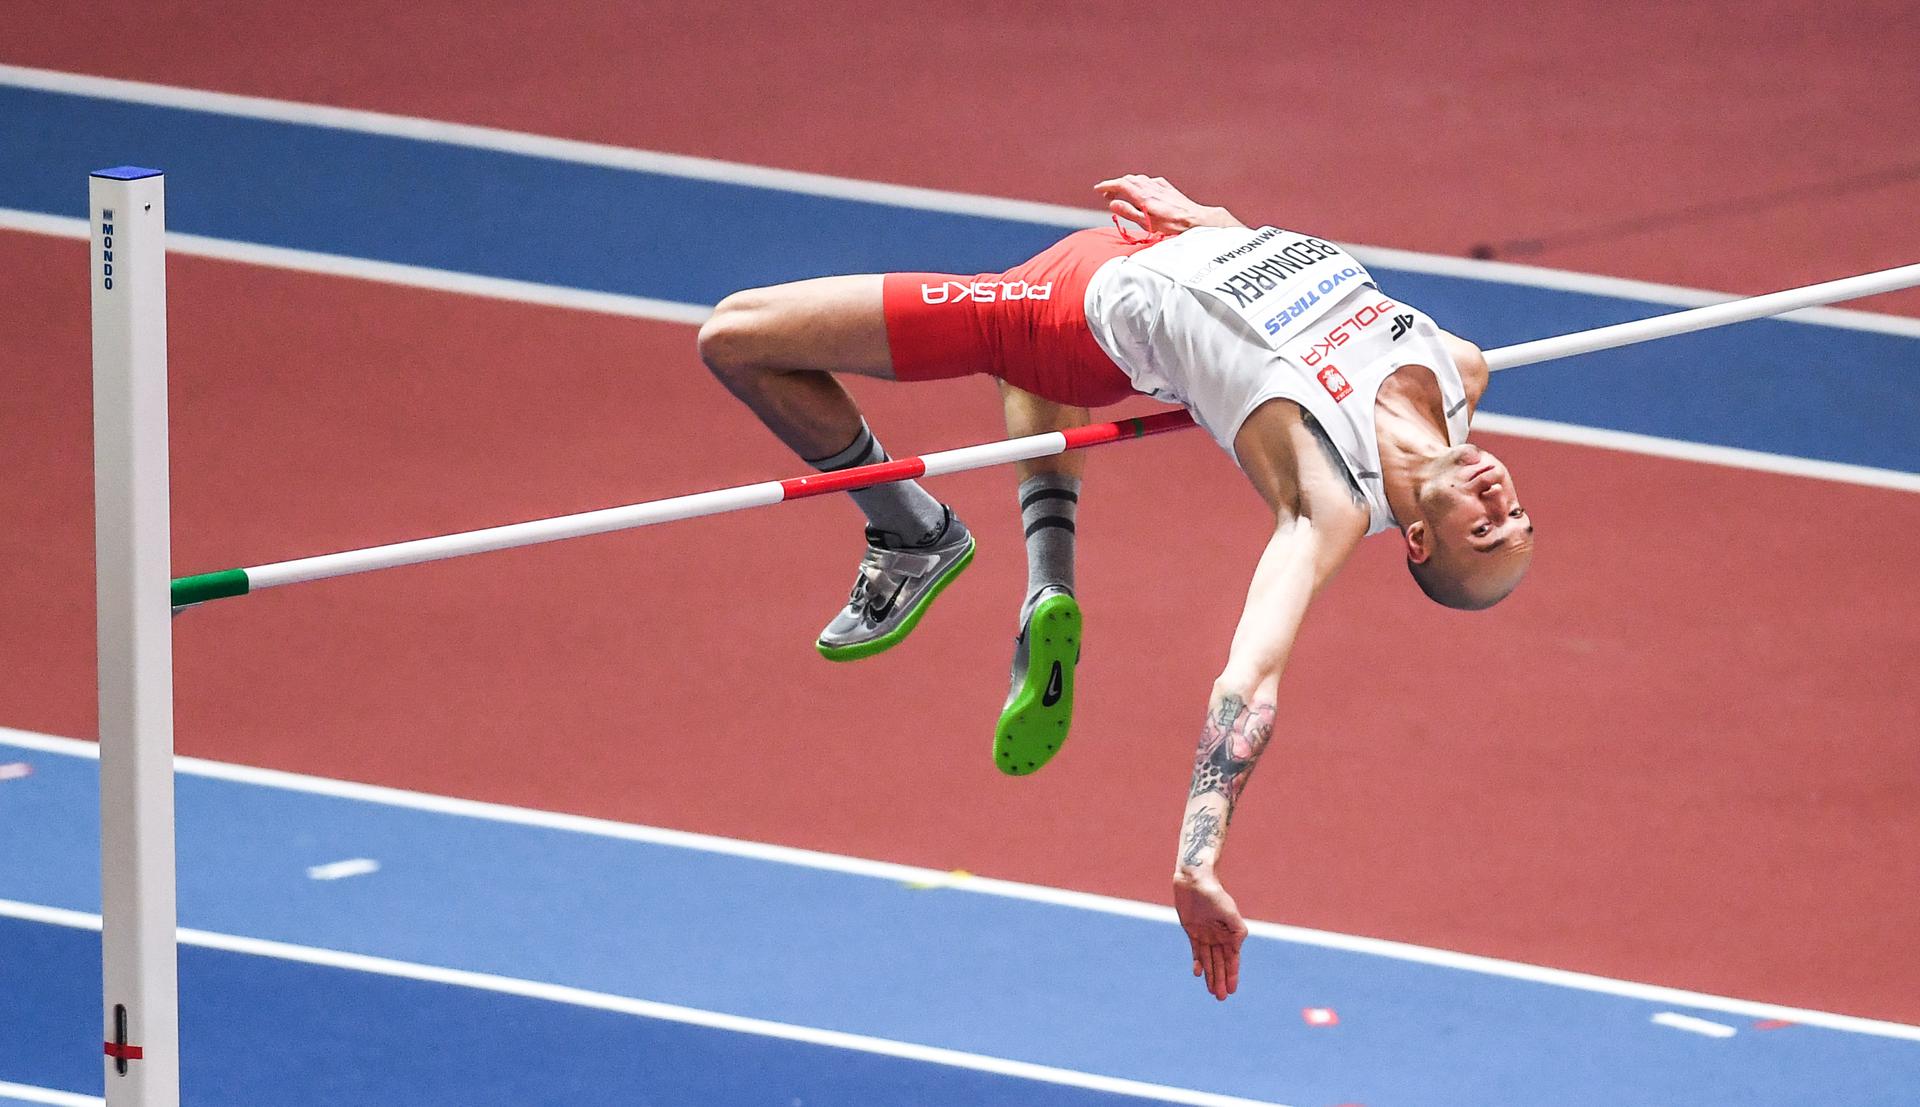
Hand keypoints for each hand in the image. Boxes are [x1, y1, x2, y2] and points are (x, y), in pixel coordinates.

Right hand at [1095, 175, 1239, 234]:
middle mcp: (1151, 187)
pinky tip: (1141, 190)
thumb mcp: (1147, 223)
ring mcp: (1160, 186)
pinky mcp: (1167, 188)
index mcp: (1144, 196)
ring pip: (1138, 179)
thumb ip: (1129, 212)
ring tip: (1121, 193)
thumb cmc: (1172, 226)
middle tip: (1107, 194)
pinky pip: (1149, 181)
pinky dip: (1139, 183)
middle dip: (1115, 185)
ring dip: (1126, 183)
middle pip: (1128, 180)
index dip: (1107, 185)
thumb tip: (1113, 204)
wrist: (1195, 220)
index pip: (1121, 184)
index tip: (1098, 189)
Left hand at [1173, 868, 1247, 999]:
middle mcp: (1219, 936)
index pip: (1232, 959)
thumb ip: (1236, 931)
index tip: (1232, 990)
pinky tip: (1198, 974)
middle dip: (1221, 980)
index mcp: (1231, 933)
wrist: (1195, 881)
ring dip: (1211, 976)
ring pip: (1210, 960)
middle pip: (1221, 963)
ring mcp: (1206, 935)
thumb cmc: (1214, 894)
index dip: (1232, 975)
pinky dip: (1198, 962)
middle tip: (1221, 998)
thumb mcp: (1229, 912)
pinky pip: (1196, 951)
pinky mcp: (1192, 931)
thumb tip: (1237, 948)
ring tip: (1212, 992)